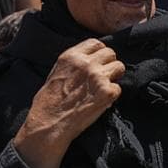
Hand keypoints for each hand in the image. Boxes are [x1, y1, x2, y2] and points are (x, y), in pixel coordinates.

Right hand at [13, 39, 124, 167]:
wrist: (48, 124)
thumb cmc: (50, 102)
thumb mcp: (57, 72)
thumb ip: (75, 63)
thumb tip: (92, 60)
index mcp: (71, 56)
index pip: (96, 43)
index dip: (99, 53)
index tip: (98, 62)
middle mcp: (86, 63)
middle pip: (111, 53)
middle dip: (109, 64)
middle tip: (103, 77)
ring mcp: (98, 77)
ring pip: (119, 67)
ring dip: (114, 77)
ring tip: (103, 88)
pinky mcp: (107, 92)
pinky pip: (118, 88)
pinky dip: (112, 95)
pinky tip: (101, 102)